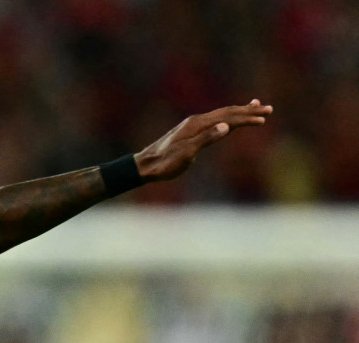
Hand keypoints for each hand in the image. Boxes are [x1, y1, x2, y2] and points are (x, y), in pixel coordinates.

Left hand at [136, 100, 271, 181]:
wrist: (145, 165)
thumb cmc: (165, 163)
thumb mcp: (186, 154)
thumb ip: (206, 139)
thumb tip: (226, 126)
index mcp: (198, 124)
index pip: (228, 118)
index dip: (247, 118)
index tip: (264, 118)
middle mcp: (197, 120)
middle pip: (228, 112)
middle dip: (249, 111)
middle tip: (269, 109)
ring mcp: (194, 124)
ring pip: (222, 114)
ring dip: (240, 111)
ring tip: (257, 106)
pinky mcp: (191, 130)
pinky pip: (214, 120)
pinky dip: (227, 117)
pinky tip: (231, 119)